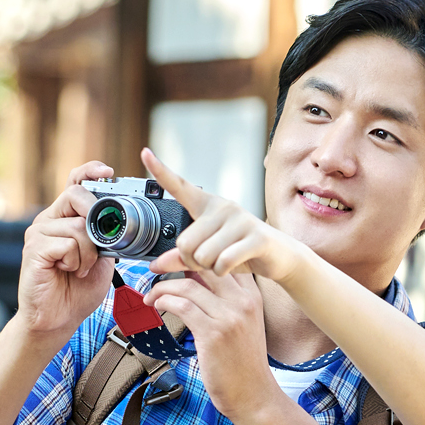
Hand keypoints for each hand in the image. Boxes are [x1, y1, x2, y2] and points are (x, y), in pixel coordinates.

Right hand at [17, 161, 115, 337]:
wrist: (57, 319)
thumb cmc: (77, 290)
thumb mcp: (101, 258)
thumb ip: (106, 236)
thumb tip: (121, 219)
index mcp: (63, 218)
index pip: (74, 182)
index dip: (90, 171)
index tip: (108, 172)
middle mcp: (48, 220)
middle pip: (76, 195)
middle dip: (97, 217)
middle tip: (100, 245)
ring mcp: (38, 233)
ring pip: (77, 225)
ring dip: (89, 253)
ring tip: (81, 269)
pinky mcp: (34, 250)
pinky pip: (67, 244)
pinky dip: (77, 261)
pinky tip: (70, 272)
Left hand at [140, 149, 316, 284]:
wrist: (280, 256)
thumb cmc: (241, 252)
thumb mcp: (208, 255)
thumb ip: (181, 258)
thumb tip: (155, 266)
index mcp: (208, 206)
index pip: (180, 186)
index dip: (160, 171)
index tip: (144, 153)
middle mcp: (223, 207)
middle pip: (185, 243)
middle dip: (192, 261)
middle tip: (208, 261)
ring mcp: (241, 220)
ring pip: (203, 255)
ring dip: (209, 268)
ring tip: (223, 263)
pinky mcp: (255, 237)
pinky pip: (223, 262)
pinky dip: (223, 271)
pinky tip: (232, 268)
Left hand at [143, 270, 281, 424]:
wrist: (254, 395)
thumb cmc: (243, 363)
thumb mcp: (242, 323)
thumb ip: (222, 300)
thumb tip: (191, 278)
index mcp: (252, 295)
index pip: (221, 260)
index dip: (194, 254)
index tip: (174, 261)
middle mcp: (243, 301)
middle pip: (204, 264)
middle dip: (173, 261)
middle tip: (156, 268)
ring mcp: (230, 316)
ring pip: (188, 285)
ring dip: (162, 287)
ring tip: (152, 296)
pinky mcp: (213, 333)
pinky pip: (182, 305)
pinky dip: (164, 302)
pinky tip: (158, 307)